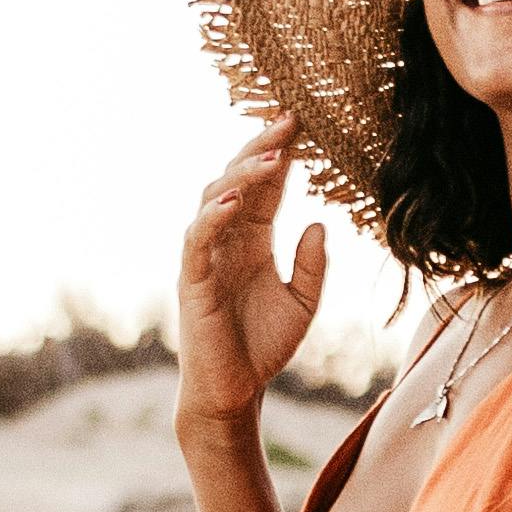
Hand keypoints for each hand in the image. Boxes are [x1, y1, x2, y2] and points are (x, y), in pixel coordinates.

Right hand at [177, 115, 327, 429]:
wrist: (235, 392)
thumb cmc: (263, 347)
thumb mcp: (304, 302)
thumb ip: (313, 265)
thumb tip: (319, 222)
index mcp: (253, 240)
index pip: (266, 186)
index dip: (281, 154)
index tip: (302, 122)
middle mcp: (226, 241)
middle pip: (238, 180)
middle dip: (261, 148)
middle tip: (288, 120)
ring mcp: (206, 257)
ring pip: (215, 200)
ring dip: (241, 176)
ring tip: (272, 158)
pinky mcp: (192, 281)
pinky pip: (198, 240)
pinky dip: (213, 216)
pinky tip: (235, 200)